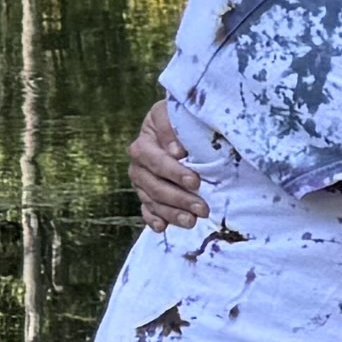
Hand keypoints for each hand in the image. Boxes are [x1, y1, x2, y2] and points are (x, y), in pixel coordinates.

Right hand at [127, 98, 206, 228]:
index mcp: (144, 144)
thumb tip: (175, 151)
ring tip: (192, 222)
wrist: (181, 128)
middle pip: (153, 185)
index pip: (154, 161)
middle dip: (179, 198)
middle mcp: (138, 165)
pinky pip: (146, 210)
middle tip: (202, 208)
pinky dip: (154, 220)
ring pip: (152, 201)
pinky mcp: (148, 196)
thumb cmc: (181, 120)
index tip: (195, 181)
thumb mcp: (175, 113)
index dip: (173, 172)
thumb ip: (171, 127)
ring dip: (171, 213)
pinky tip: (163, 228)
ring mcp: (142, 183)